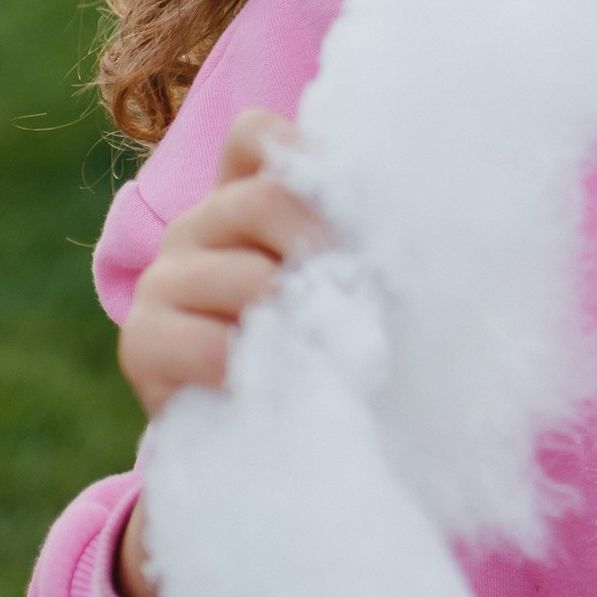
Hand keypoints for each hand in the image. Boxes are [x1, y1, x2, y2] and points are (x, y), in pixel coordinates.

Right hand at [113, 109, 326, 596]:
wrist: (255, 460)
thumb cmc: (316, 364)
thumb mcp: (341, 299)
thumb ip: (359, 253)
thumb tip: (454, 225)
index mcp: (244, 201)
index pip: (255, 136)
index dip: (299, 146)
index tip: (350, 191)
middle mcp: (197, 227)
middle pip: (263, 198)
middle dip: (327, 247)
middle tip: (368, 300)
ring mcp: (164, 281)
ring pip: (244, 276)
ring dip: (303, 320)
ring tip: (338, 355)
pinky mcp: (142, 342)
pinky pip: (206, 344)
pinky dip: (255, 367)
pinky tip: (279, 386)